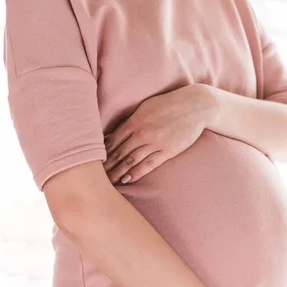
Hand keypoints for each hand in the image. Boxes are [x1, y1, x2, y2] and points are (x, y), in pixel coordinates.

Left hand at [102, 84, 217, 184]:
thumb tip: (116, 132)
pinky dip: (137, 173)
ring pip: (132, 160)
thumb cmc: (169, 104)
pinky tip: (127, 179)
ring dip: (118, 172)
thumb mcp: (146, 107)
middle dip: (106, 165)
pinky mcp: (168, 151)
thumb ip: (131, 120)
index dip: (100, 152)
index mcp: (135, 121)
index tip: (91, 161)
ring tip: (108, 182)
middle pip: (119, 153)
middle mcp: (143, 133)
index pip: (112, 140)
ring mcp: (156, 143)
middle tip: (93, 176)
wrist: (195, 106)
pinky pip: (149, 164)